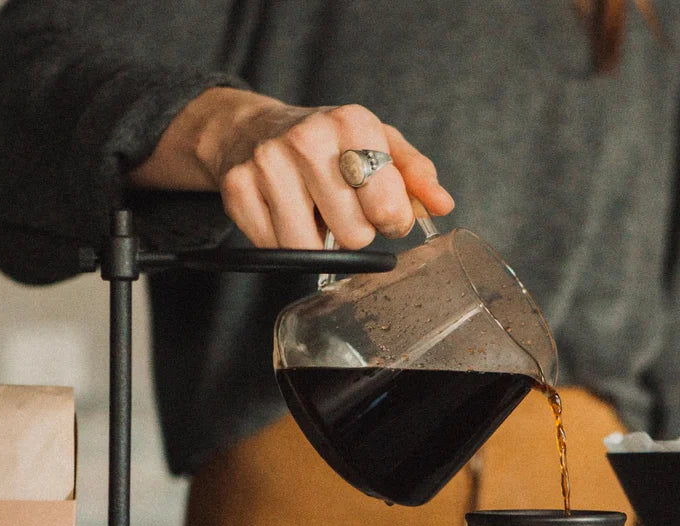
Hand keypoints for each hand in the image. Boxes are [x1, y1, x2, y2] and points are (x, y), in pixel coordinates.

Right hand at [129, 87, 454, 248]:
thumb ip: (416, 175)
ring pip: (311, 249)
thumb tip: (442, 205)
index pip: (389, 206)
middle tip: (342, 208)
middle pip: (354, 234)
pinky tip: (286, 213)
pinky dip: (285, 242)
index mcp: (353, 123)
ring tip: (314, 210)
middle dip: (355, 231)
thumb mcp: (379, 143)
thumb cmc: (329, 143)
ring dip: (319, 241)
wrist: (253, 128)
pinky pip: (276, 249)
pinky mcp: (237, 189)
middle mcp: (308, 138)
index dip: (391, 220)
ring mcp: (267, 163)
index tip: (380, 209)